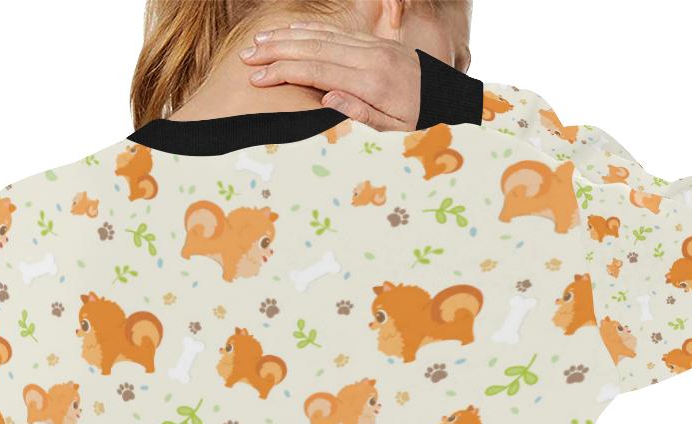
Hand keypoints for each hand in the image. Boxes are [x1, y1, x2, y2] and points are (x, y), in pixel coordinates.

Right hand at [240, 23, 420, 130]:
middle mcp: (367, 58)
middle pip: (313, 48)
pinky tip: (289, 32)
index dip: (284, 72)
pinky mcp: (371, 40)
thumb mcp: (393, 125)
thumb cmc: (417, 114)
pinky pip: (334, 31)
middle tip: (247, 58)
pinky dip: (308, 30)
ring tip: (258, 43)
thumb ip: (360, 112)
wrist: (445, 91)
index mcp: (370, 82)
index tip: (258, 79)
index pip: (317, 71)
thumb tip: (327, 99)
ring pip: (320, 35)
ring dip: (286, 38)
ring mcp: (369, 45)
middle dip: (276, 52)